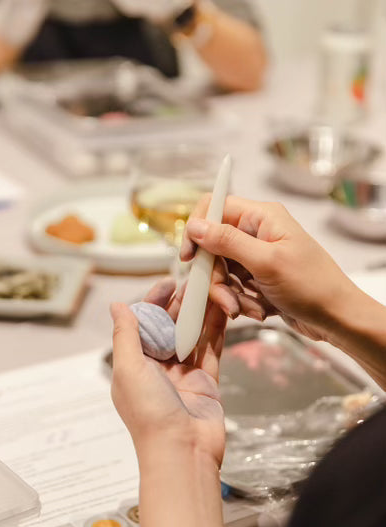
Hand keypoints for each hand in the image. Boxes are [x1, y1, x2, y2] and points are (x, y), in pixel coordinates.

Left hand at [111, 277, 226, 470]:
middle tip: (196, 280)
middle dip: (181, 303)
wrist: (182, 450)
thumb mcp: (129, 369)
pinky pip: (211, 350)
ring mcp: (183, 374)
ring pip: (192, 335)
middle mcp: (157, 368)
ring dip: (200, 312)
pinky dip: (217, 329)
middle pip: (169, 327)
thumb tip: (116, 305)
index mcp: (134, 365)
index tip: (168, 282)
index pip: (143, 324)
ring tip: (212, 288)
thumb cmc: (149, 413)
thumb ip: (125, 335)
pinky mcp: (206, 381)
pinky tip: (223, 309)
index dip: (154, 301)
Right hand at [181, 196, 356, 342]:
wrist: (337, 318)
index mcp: (261, 217)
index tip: (189, 258)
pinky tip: (259, 310)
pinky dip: (240, 301)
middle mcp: (256, 232)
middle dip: (215, 277)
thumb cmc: (312, 286)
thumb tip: (194, 225)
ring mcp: (255, 256)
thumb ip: (227, 242)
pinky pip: (232, 287)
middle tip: (227, 300)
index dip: (196, 230)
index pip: (214, 207)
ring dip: (229, 294)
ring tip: (250, 309)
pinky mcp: (256, 278)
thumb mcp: (266, 263)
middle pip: (212, 247)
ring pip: (220, 271)